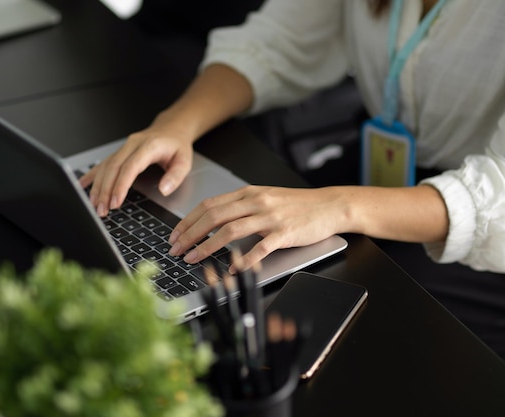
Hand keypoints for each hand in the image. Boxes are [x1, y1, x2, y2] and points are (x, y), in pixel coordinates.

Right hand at [79, 122, 194, 216]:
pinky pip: (102, 163)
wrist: (171, 128)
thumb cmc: (177, 145)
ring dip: (98, 187)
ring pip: (105, 166)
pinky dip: (91, 175)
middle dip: (105, 190)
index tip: (115, 202)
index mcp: (149, 146)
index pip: (130, 167)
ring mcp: (123, 147)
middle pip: (113, 168)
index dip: (121, 185)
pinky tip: (82, 186)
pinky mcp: (119, 152)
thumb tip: (164, 190)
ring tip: (94, 205)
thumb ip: (176, 176)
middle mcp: (132, 145)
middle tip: (102, 209)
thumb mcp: (185, 161)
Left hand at [168, 186, 342, 271]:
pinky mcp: (284, 232)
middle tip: (175, 249)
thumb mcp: (265, 198)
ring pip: (230, 230)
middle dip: (190, 234)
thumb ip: (241, 207)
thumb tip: (213, 222)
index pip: (209, 205)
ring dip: (207, 246)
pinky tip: (232, 268)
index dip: (188, 221)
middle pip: (214, 216)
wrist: (330, 205)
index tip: (175, 235)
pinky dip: (243, 259)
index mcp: (248, 193)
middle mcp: (256, 202)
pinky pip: (260, 248)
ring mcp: (270, 217)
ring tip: (192, 258)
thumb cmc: (297, 205)